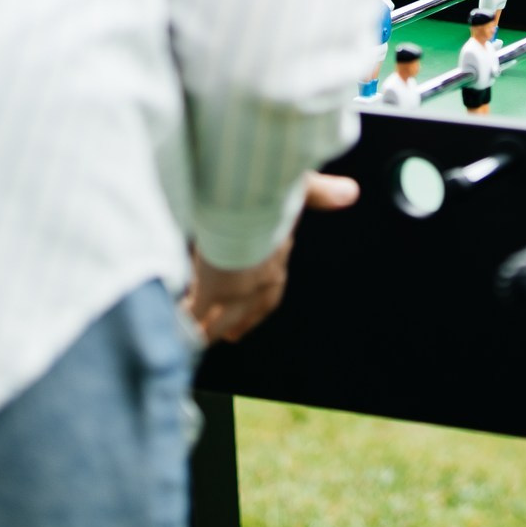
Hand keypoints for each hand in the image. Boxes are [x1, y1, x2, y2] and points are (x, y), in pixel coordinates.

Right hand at [186, 172, 360, 344]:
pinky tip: (176, 321)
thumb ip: (322, 193)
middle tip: (229, 336)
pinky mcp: (213, 289)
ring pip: (222, 317)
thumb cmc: (272, 191)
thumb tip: (349, 193)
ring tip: (196, 338)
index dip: (260, 303)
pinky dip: (186, 318)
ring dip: (209, 328)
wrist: (249, 202)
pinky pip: (196, 311)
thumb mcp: (301, 188)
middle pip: (250, 310)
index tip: (253, 310)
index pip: (272, 289)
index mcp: (279, 253)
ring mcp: (238, 287)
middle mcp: (263, 277)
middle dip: (238, 323)